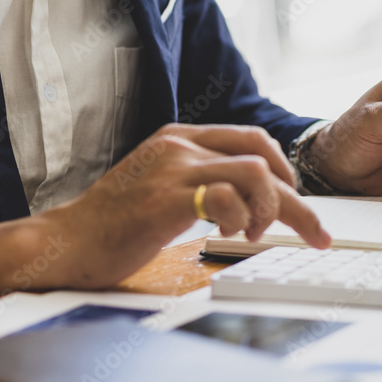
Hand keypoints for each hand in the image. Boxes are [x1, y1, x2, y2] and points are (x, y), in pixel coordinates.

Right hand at [0, 124, 330, 299]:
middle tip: (316, 233)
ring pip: (255, 173)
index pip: (254, 139)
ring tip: (256, 234)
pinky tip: (231, 236)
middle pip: (263, 155)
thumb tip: (253, 198)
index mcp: (180, 138)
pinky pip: (227, 198)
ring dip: (271, 210)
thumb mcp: (163, 186)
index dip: (285, 171)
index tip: (297, 201)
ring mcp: (172, 168)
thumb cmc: (115, 224)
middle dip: (298, 200)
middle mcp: (179, 145)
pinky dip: (241, 219)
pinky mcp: (165, 199)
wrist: (66, 244)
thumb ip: (202, 179)